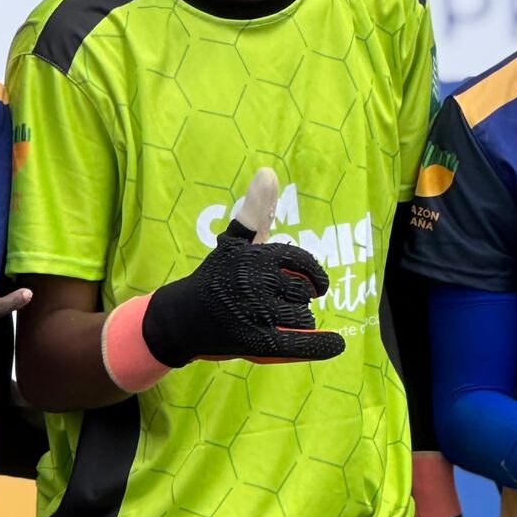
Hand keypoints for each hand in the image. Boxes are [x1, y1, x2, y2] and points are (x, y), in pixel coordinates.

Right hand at [141, 169, 345, 366]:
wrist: (180, 319)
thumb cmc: (215, 278)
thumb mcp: (234, 242)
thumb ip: (255, 211)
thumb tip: (268, 172)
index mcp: (255, 255)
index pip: (302, 262)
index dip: (312, 274)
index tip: (316, 285)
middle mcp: (256, 281)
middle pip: (303, 292)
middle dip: (296, 299)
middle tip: (276, 304)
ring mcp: (257, 312)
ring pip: (303, 317)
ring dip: (296, 322)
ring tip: (273, 322)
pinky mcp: (257, 341)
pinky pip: (300, 342)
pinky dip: (321, 345)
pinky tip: (335, 344)